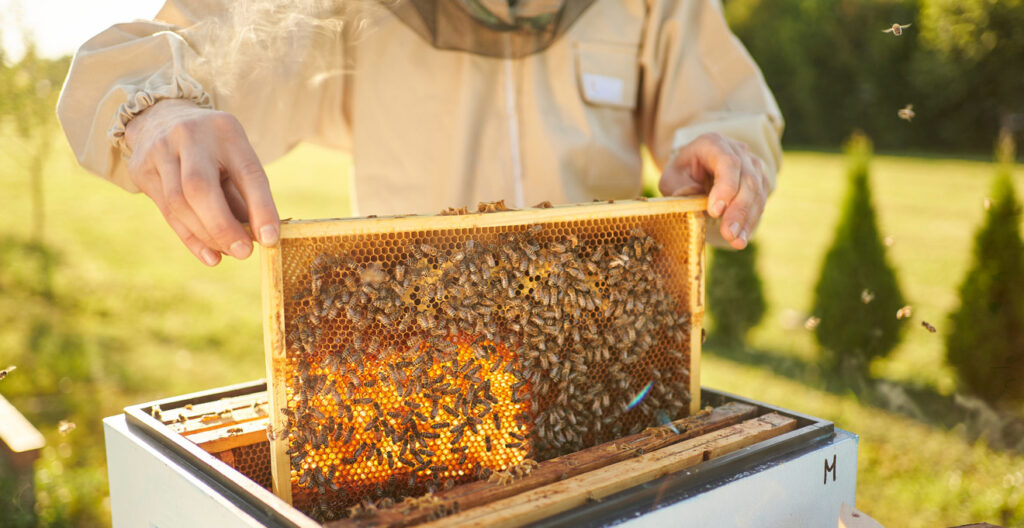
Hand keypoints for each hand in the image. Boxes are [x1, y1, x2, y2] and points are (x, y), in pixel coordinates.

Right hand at [125, 99, 279, 265]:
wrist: (161, 117)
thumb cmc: (213, 147)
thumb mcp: (235, 156)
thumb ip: (245, 194)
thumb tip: (259, 237)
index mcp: (225, 130)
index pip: (246, 172)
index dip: (261, 208)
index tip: (270, 239)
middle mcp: (190, 136)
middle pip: (200, 188)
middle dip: (223, 226)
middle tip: (244, 252)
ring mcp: (160, 150)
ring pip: (179, 203)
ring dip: (207, 235)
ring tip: (229, 252)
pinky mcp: (142, 169)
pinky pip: (167, 212)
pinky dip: (191, 238)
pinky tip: (210, 256)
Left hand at [658, 132, 771, 249]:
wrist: (697, 168)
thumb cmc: (682, 173)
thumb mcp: (671, 178)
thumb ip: (679, 187)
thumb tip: (696, 198)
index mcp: (713, 143)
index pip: (728, 163)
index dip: (725, 188)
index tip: (715, 212)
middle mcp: (738, 151)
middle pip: (747, 179)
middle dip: (738, 210)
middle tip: (728, 233)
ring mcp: (752, 165)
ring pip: (757, 192)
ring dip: (747, 220)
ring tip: (736, 241)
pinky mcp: (759, 181)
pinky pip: (760, 202)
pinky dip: (750, 221)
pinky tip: (741, 238)